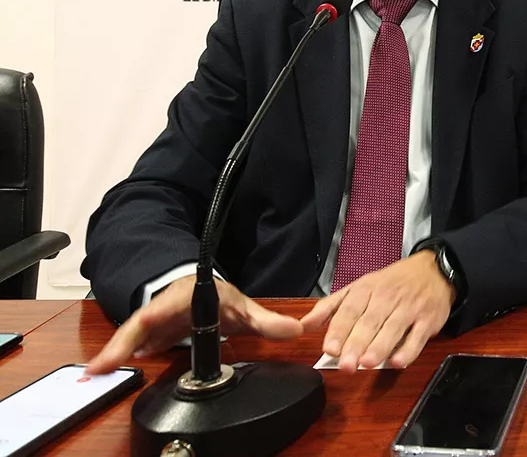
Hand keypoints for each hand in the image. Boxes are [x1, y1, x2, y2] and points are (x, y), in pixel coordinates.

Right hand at [85, 275, 303, 374]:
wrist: (210, 290)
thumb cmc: (223, 297)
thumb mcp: (244, 309)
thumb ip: (267, 321)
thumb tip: (293, 330)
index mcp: (184, 298)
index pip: (161, 311)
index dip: (143, 327)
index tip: (132, 341)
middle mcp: (164, 307)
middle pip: (138, 326)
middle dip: (119, 345)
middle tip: (98, 369)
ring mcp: (155, 321)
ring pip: (132, 336)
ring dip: (115, 353)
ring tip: (96, 374)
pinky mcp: (152, 334)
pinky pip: (135, 346)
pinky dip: (122, 358)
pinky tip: (107, 373)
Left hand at [301, 250, 452, 370]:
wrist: (433, 270)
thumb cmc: (392, 283)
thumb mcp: (359, 287)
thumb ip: (331, 307)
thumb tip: (304, 325)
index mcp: (367, 289)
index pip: (350, 310)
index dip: (339, 330)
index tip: (330, 349)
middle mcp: (387, 297)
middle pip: (370, 322)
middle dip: (357, 344)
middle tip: (345, 365)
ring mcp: (409, 308)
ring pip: (393, 328)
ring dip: (380, 347)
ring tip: (367, 364)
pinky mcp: (428, 319)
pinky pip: (418, 336)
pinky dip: (409, 350)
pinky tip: (398, 362)